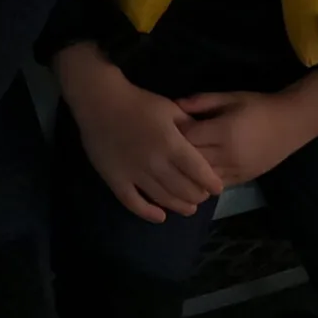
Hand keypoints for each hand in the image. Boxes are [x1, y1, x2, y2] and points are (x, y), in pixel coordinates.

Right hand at [55, 44, 223, 223]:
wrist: (100, 101)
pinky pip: (133, 202)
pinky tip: (159, 216)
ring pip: (162, 198)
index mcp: (171, 143)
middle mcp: (155, 162)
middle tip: (202, 196)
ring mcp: (134, 173)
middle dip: (197, 196)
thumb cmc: (138, 102)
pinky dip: (148, 213)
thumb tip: (205, 140)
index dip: (211, 182)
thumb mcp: (170, 108)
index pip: (198, 171)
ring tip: (188, 208)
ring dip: (179, 206)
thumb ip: (188, 126)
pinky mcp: (116, 179)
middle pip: (183, 189)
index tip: (217, 188)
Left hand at [177, 78, 317, 187]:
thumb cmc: (258, 106)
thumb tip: (174, 105)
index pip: (187, 139)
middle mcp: (227, 155)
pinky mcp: (242, 179)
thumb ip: (202, 101)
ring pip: (202, 179)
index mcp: (223, 131)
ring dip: (187, 174)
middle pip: (191, 162)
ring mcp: (236, 170)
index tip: (163, 131)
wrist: (291, 124)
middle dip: (175, 157)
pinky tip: (193, 177)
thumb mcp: (230, 97)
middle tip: (163, 150)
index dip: (173, 136)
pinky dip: (202, 182)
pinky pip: (216, 186)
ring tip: (175, 166)